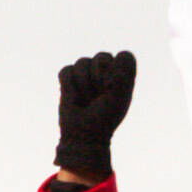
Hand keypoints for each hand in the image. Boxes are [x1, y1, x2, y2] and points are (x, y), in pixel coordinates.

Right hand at [54, 51, 134, 178]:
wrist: (83, 135)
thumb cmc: (104, 119)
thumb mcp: (117, 100)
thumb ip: (119, 80)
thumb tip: (106, 65)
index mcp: (123, 75)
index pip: (125, 56)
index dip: (118, 69)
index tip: (114, 87)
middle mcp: (106, 70)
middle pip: (102, 56)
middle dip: (98, 77)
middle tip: (99, 96)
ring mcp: (86, 73)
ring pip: (82, 62)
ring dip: (83, 85)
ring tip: (86, 100)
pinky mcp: (69, 78)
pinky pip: (66, 71)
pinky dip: (68, 86)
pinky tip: (74, 98)